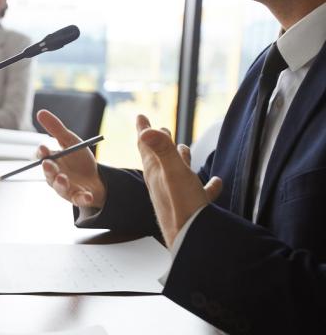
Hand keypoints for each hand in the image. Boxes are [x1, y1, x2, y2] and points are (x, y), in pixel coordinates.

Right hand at [36, 109, 105, 208]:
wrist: (96, 177)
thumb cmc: (79, 159)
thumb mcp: (70, 141)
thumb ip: (56, 128)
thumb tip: (40, 112)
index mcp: (52, 161)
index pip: (42, 157)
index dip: (41, 153)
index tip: (43, 148)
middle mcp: (55, 176)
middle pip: (48, 174)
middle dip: (48, 169)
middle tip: (48, 163)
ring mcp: (66, 188)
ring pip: (60, 188)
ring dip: (60, 183)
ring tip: (63, 178)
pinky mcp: (78, 197)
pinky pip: (78, 199)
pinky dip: (82, 198)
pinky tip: (87, 196)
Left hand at [135, 114, 221, 246]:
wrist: (192, 242)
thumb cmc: (183, 208)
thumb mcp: (174, 174)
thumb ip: (162, 151)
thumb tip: (145, 131)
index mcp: (156, 173)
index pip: (146, 146)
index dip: (143, 129)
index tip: (140, 115)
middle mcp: (162, 184)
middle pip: (158, 157)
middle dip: (158, 141)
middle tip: (158, 128)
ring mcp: (176, 197)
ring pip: (176, 173)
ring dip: (179, 159)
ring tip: (184, 148)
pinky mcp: (191, 209)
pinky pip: (198, 192)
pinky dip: (206, 184)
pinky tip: (216, 181)